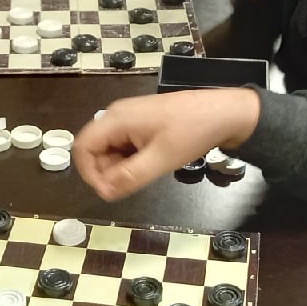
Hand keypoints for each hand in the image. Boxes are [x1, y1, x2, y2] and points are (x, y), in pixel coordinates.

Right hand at [74, 88, 260, 201]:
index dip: (89, 173)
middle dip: (107, 171)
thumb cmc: (192, 131)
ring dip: (120, 167)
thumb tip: (104, 193)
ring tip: (146, 173)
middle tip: (131, 185)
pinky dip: (131, 160)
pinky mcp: (141, 123)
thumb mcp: (161, 159)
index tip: (108, 192)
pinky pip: (124, 145)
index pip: (83, 147)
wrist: (224, 113)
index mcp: (117, 119)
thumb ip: (129, 177)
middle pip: (95, 149)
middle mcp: (117, 115)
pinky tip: (150, 164)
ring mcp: (130, 118)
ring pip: (110, 149)